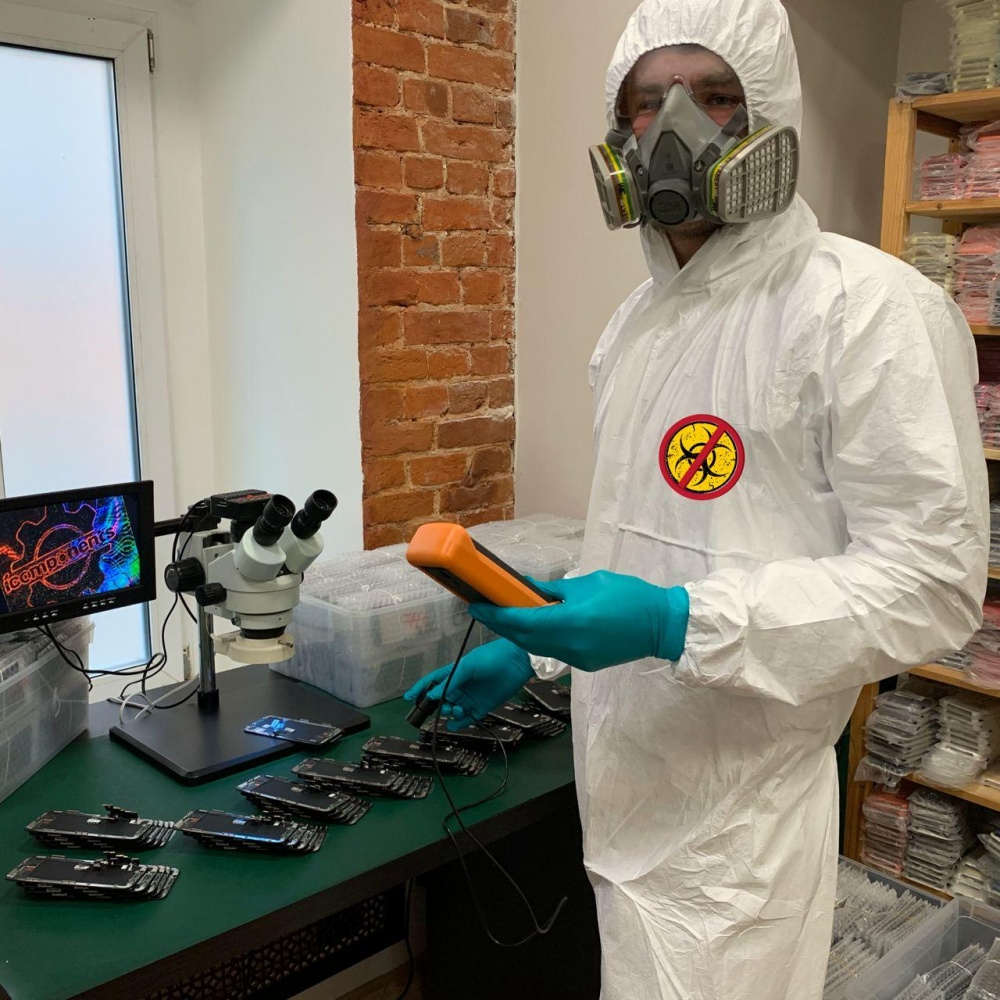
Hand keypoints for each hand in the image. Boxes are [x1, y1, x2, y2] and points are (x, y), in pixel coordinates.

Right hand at [404, 639, 533, 730]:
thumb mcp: (468, 665)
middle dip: (436, 705)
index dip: (420, 688)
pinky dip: (460, 723)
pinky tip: (455, 724)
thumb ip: (450, 681)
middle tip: (440, 707)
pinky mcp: (482, 707)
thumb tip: (432, 695)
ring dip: (449, 713)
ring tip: (455, 710)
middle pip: (441, 699)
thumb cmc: (491, 657)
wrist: (517, 662)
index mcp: (454, 673)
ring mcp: (470, 697)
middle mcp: (460, 686)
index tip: (408, 698)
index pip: (432, 681)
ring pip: (453, 710)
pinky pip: (467, 719)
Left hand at [469, 570, 688, 671]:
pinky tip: (531, 628)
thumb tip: (527, 588)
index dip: (496, 614)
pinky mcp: (583, 664)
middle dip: (500, 625)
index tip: (477, 604)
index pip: (522, 621)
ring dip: (516, 634)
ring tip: (501, 617)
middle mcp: (569, 645)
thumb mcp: (589, 584)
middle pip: (523, 638)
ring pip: (535, 648)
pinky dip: (536, 640)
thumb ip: (555, 590)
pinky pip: (551, 652)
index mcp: (571, 621)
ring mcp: (576, 659)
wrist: (662, 626)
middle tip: (482, 609)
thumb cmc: (629, 596)